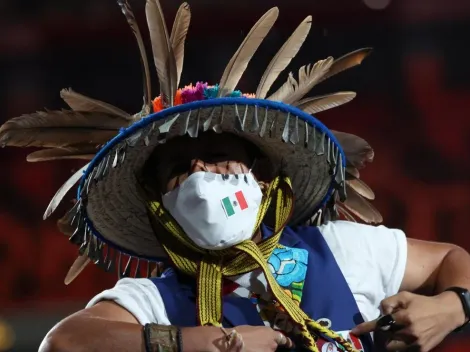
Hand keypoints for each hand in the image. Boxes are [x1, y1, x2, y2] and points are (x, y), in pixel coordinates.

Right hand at [184, 325, 293, 351]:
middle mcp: (273, 345)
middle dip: (268, 348)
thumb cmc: (239, 333)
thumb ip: (263, 335)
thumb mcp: (254, 329)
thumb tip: (264, 339)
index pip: (284, 340)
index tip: (290, 345)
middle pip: (274, 348)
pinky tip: (249, 350)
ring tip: (251, 349)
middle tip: (257, 347)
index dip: (287, 343)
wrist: (231, 343)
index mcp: (271, 334)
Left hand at [351, 291, 465, 350]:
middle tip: (380, 330)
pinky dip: (398, 347)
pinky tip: (399, 339)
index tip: (354, 331)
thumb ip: (389, 302)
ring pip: (392, 348)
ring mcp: (416, 343)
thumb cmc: (422, 302)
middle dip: (379, 335)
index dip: (366, 328)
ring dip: (387, 342)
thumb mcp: (404, 296)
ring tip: (389, 335)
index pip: (380, 324)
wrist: (446, 313)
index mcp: (405, 317)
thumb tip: (380, 314)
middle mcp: (410, 332)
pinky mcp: (421, 350)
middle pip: (384, 338)